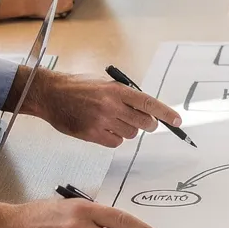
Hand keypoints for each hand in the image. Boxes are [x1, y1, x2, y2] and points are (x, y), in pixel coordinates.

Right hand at [22, 70, 180, 146]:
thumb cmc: (77, 87)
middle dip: (147, 125)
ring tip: (113, 121)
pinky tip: (103, 129)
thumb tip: (145, 109)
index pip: (148, 103)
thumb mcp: (103, 84)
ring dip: (127, 131)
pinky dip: (114, 139)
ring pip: (130, 135)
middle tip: (143, 123)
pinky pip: (115, 143)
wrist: (50, 94)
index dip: (165, 113)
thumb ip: (124, 95)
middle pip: (144, 124)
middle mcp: (111, 105)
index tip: (177, 120)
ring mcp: (101, 121)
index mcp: (116, 90)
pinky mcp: (91, 134)